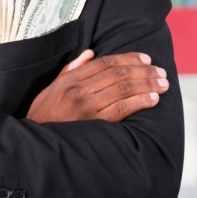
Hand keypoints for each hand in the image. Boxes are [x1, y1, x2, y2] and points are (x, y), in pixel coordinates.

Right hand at [27, 51, 168, 123]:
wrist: (33, 144)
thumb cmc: (43, 116)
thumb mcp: (51, 88)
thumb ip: (71, 69)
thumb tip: (91, 53)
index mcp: (70, 79)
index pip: (105, 63)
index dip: (129, 58)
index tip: (146, 58)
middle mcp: (79, 90)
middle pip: (118, 73)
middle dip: (144, 70)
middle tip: (161, 71)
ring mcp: (87, 107)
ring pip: (123, 89)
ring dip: (147, 84)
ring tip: (163, 83)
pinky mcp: (94, 124)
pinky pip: (121, 109)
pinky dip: (139, 102)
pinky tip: (153, 99)